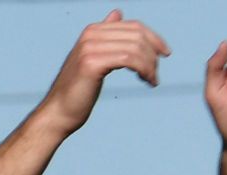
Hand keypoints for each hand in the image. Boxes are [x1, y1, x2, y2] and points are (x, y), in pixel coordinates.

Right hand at [37, 10, 171, 137]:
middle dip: (153, 55)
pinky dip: (144, 70)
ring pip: (136, 48)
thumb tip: (118, 12)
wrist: (60, 110)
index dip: (154, 38)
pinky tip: (147, 81)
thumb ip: (108, 36)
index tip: (166, 53)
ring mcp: (90, 47)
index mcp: (93, 30)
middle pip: (137, 35)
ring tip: (152, 81)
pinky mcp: (92, 63)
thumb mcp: (95, 56)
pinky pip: (129, 60)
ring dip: (150, 66)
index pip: (133, 26)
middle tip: (155, 75)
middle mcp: (91, 34)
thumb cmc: (80, 88)